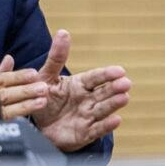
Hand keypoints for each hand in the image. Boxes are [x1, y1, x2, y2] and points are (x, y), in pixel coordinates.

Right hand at [0, 55, 48, 144]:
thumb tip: (9, 60)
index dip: (17, 76)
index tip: (33, 73)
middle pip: (2, 93)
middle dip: (24, 90)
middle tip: (42, 86)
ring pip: (1, 110)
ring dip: (23, 106)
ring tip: (40, 102)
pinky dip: (9, 123)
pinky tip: (23, 121)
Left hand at [32, 30, 130, 151]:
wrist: (38, 126)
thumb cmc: (45, 98)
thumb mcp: (47, 76)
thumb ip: (56, 57)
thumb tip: (63, 32)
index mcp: (79, 84)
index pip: (95, 77)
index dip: (107, 74)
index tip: (119, 70)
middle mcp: (87, 99)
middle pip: (103, 92)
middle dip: (115, 88)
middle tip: (126, 83)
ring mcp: (87, 116)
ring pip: (103, 109)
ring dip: (114, 104)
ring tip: (124, 97)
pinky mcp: (84, 133)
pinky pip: (96, 129)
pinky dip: (106, 125)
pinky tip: (116, 120)